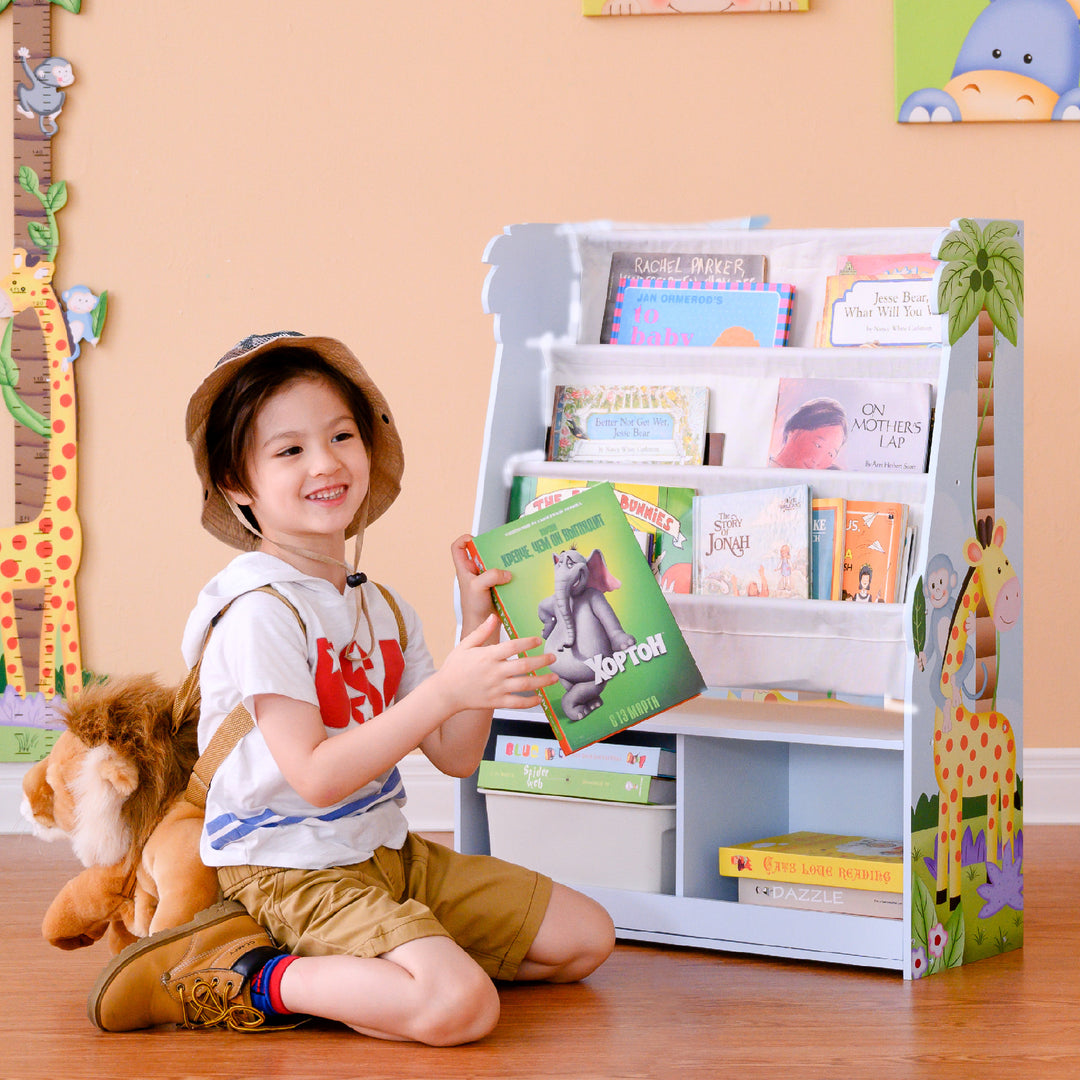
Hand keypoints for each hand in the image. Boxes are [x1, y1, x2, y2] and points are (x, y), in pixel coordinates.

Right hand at [436, 615, 557, 713]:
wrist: (445, 693)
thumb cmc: (454, 667)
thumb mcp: (465, 645)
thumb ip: (481, 632)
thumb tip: (494, 617)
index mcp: (488, 656)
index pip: (513, 646)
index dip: (528, 642)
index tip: (538, 641)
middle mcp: (494, 672)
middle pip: (524, 665)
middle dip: (542, 661)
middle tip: (554, 658)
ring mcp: (496, 688)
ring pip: (525, 685)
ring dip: (542, 681)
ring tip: (555, 677)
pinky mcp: (496, 702)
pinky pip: (517, 703)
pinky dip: (530, 702)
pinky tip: (540, 698)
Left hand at [452, 533, 509, 638]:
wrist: (482, 626)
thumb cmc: (472, 608)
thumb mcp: (478, 587)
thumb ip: (491, 576)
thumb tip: (506, 573)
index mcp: (464, 569)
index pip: (458, 548)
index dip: (464, 540)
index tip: (475, 538)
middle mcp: (474, 573)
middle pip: (481, 554)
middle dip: (492, 551)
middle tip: (503, 550)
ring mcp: (485, 580)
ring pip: (494, 565)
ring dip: (503, 564)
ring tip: (513, 563)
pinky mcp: (495, 587)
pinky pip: (503, 577)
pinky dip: (510, 576)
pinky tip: (516, 577)